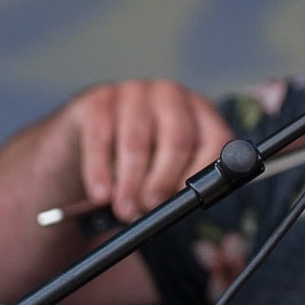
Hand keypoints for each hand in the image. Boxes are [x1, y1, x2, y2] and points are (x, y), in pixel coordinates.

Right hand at [64, 80, 232, 225]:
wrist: (88, 132)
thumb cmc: (140, 158)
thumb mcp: (164, 166)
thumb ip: (176, 185)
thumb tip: (175, 212)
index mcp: (201, 112)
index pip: (216, 139)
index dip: (204, 172)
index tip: (188, 201)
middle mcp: (173, 96)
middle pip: (178, 139)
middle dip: (163, 180)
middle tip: (151, 208)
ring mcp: (136, 92)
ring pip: (137, 141)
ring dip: (131, 182)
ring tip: (125, 210)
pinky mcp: (100, 99)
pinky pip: (101, 137)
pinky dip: (99, 171)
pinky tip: (101, 194)